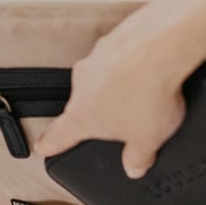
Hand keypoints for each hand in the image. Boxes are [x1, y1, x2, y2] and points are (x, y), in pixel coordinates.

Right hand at [35, 0, 205, 174]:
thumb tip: (135, 167)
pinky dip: (132, 66)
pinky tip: (152, 72)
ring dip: (117, 88)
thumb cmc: (147, 95)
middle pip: (84, 105)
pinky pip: (120, 58)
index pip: (58, 136)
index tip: (43, 147)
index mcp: (81, 116)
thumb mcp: (147, 141)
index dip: (50, 145)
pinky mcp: (114, 38)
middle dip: (100, 114)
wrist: (162, 47)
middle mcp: (82, 84)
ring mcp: (96, 57)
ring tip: (144, 95)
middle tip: (123, 122)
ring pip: (102, 79)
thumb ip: (137, 158)